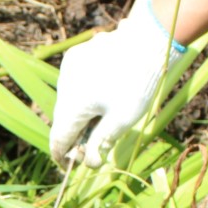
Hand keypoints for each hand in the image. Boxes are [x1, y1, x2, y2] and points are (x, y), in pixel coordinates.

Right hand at [50, 0, 184, 166]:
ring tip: (106, 114)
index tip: (71, 168)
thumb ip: (101, 143)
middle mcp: (64, 86)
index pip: (58, 140)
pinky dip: (86, 93)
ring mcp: (69, 68)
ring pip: (70, 99)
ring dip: (83, 112)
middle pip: (64, 119)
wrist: (148, 39)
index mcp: (72, 105)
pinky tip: (105, 91)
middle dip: (78, 134)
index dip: (63, 158)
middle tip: (97, 144)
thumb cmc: (137, 83)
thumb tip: (89, 163)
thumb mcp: (123, 120)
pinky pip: (76, 81)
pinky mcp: (77, 56)